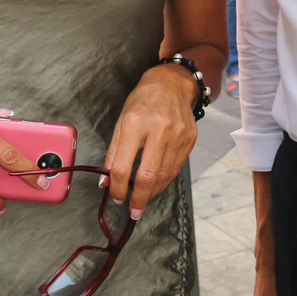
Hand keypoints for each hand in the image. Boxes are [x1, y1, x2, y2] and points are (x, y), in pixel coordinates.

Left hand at [103, 63, 198, 216]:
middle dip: (138, 199)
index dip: (116, 186)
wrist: (172, 83)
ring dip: (151, 193)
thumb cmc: (142, 101)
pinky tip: (156, 185)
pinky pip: (175, 168)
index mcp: (135, 122)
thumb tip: (106, 181)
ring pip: (164, 175)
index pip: (122, 165)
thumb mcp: (121, 121)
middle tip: (133, 211)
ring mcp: (177, 135)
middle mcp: (158, 129)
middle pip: (147, 175)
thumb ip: (113, 152)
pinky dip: (164, 181)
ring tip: (143, 200)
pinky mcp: (190, 139)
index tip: (116, 196)